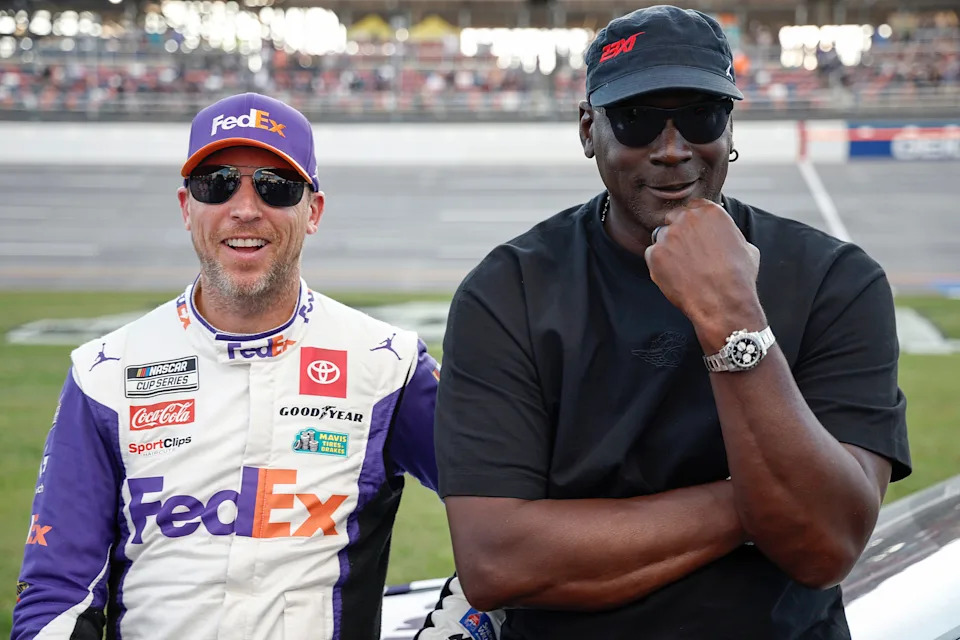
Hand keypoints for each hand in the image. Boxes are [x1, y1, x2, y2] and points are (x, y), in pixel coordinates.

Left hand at [644, 199, 763, 346]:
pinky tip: (675, 277)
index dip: (692, 222)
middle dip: (678, 233)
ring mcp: (668, 235)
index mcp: (710, 212)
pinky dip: (659, 266)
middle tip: (686, 253)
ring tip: (683, 269)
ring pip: (661, 237)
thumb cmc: (738, 277)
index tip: (694, 234)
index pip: (693, 207)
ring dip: (668, 249)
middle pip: (673, 218)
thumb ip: (728, 234)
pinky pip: (652, 256)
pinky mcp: (654, 254)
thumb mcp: (745, 247)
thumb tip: (725, 236)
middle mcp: (687, 218)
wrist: (724, 302)